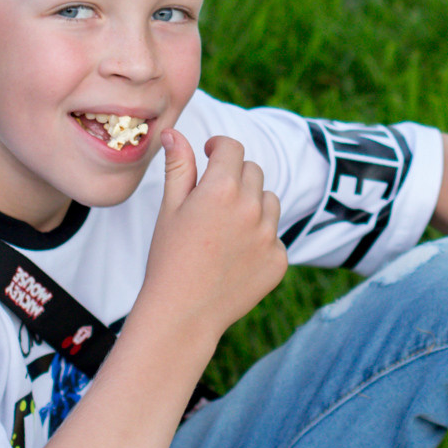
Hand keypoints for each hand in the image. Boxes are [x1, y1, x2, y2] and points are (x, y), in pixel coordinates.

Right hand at [141, 131, 285, 345]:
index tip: (210, 154)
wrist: (183, 314)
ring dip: (252, 206)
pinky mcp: (279, 260)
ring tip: (224, 231)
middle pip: (253, 171)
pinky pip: (275, 236)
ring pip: (269, 201)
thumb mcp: (169, 209)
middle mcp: (252, 208)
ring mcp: (269, 236)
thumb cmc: (168, 258)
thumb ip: (178, 166)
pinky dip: (259, 239)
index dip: (219, 147)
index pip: (232, 148)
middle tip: (212, 202)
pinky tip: (235, 257)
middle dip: (234, 177)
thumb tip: (174, 133)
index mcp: (221, 189)